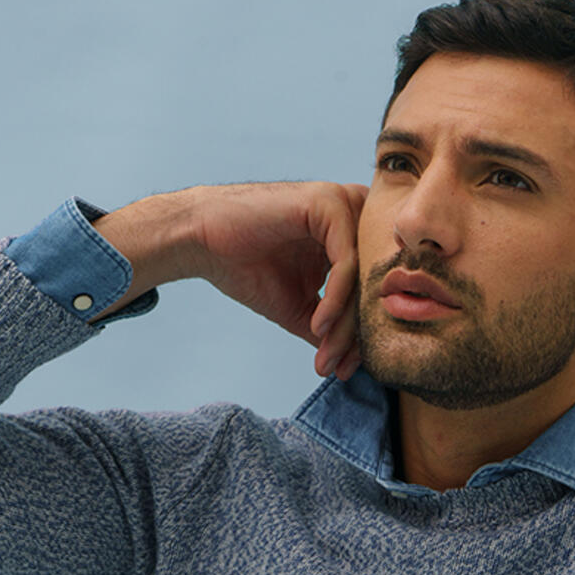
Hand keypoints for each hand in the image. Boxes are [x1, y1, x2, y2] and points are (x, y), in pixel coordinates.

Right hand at [189, 180, 368, 379]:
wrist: (202, 242)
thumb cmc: (247, 268)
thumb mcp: (300, 308)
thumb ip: (332, 327)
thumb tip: (356, 363)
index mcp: (351, 238)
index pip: (371, 291)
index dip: (361, 336)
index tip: (345, 371)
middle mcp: (354, 217)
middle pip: (371, 286)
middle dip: (355, 335)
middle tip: (339, 369)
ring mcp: (344, 206)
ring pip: (362, 278)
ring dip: (345, 324)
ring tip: (326, 354)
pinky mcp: (329, 203)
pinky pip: (346, 262)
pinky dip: (336, 300)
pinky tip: (318, 325)